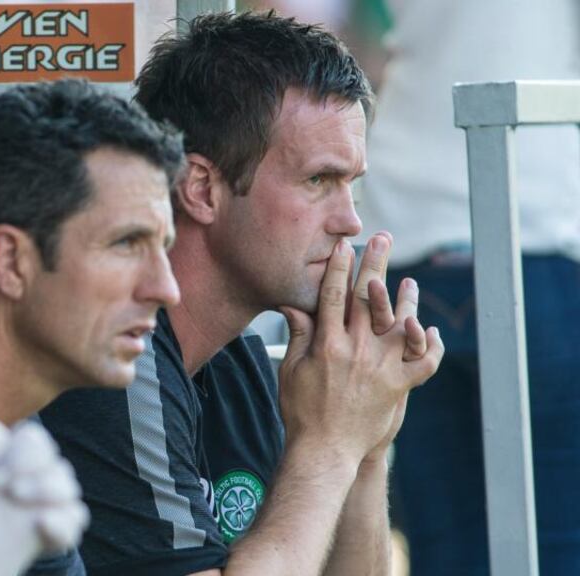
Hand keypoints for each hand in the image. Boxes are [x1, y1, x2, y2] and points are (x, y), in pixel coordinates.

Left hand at [0, 387, 88, 575]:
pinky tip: (40, 526)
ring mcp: (38, 496)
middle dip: (15, 459)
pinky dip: (62, 520)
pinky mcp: (56, 526)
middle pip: (35, 440)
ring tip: (16, 499)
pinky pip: (75, 514)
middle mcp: (16, 469)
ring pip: (62, 472)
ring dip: (42, 483)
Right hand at [278, 239, 443, 467]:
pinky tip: (430, 331)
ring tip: (410, 281)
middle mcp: (355, 350)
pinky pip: (423, 362)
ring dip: (407, 299)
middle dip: (374, 264)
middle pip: (367, 298)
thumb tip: (293, 306)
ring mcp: (379, 367)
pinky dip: (430, 346)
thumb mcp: (290, 370)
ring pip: (400, 323)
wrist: (325, 449)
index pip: (332, 295)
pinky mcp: (398, 386)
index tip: (344, 246)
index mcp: (327, 344)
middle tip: (382, 239)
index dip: (338, 267)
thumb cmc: (302, 411)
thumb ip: (298, 335)